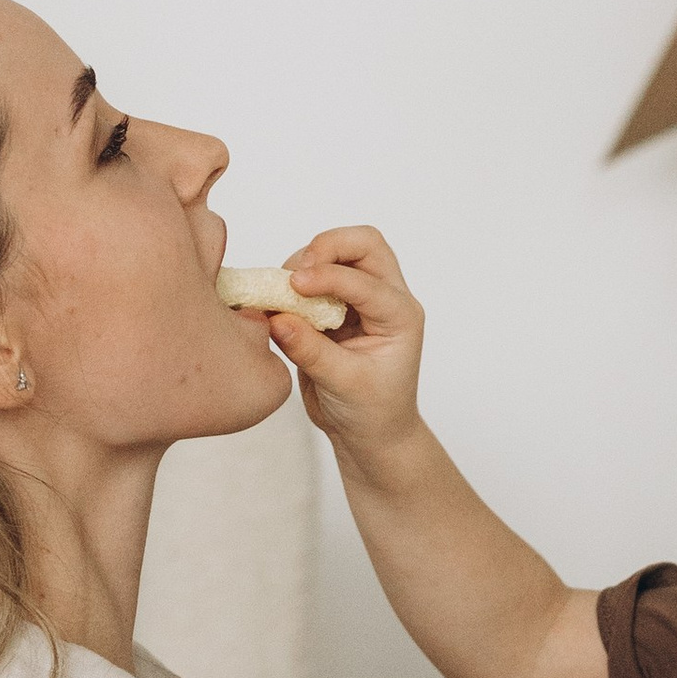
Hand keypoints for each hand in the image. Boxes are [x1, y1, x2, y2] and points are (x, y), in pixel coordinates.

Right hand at [255, 225, 426, 463]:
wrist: (370, 433)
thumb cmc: (371, 412)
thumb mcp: (343, 385)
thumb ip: (311, 350)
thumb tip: (276, 318)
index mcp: (399, 316)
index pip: (367, 280)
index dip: (330, 276)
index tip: (295, 284)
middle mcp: (385, 300)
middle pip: (364, 244)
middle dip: (327, 247)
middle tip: (295, 273)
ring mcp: (360, 299)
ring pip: (339, 252)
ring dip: (307, 262)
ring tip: (282, 292)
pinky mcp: (335, 305)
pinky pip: (316, 275)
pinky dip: (294, 279)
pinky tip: (278, 300)